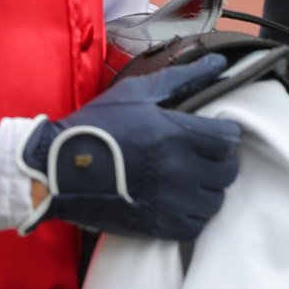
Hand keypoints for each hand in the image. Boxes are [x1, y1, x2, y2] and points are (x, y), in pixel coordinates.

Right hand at [18, 53, 242, 240]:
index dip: (226, 134)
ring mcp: (169, 202)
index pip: (228, 139)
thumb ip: (182, 78)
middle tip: (204, 155)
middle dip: (220, 161)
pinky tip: (180, 201)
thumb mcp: (138, 93)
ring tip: (191, 178)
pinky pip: (196, 225)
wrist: (60, 169)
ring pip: (215, 201)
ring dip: (208, 188)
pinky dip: (194, 214)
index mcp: (174, 134)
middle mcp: (177, 170)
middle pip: (227, 171)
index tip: (215, 133)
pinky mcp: (158, 226)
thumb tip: (218, 62)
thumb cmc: (99, 126)